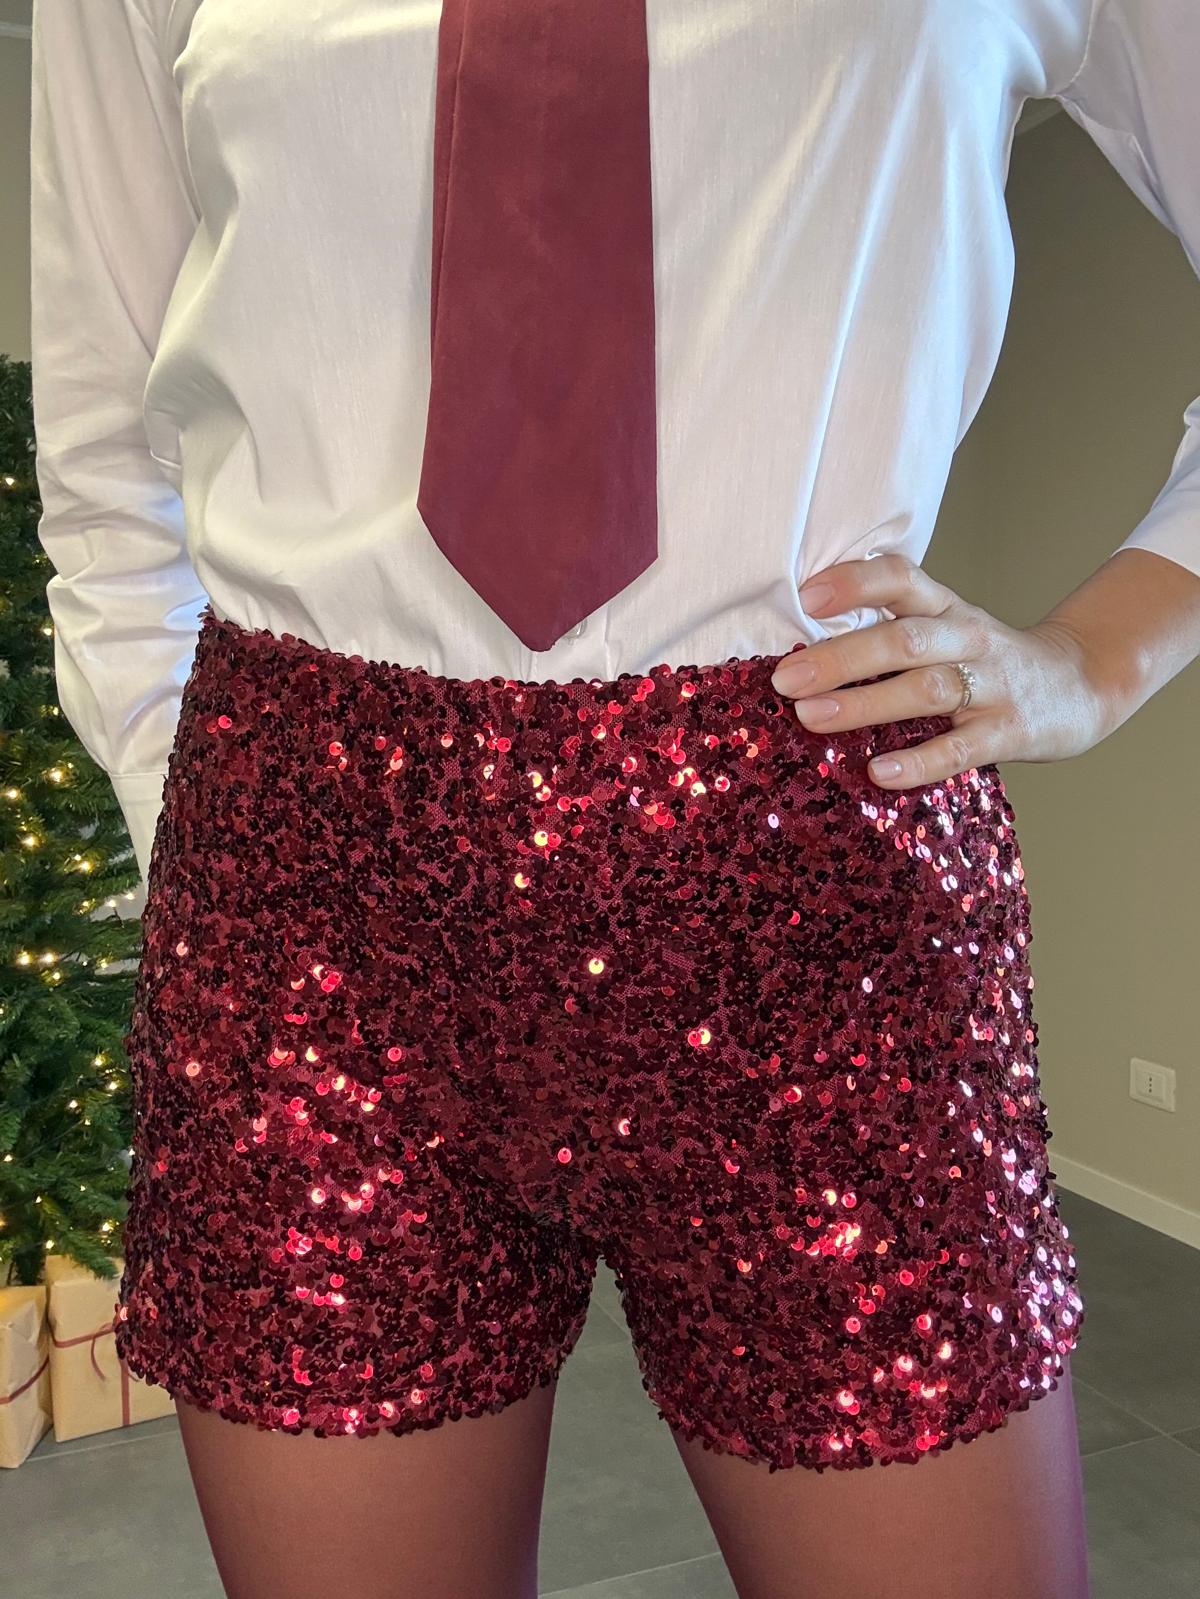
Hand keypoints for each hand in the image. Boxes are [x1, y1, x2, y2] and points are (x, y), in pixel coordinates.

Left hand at [770, 554, 1111, 788]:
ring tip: (811, 717)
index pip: (901, 578)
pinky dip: (919, 761)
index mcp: (945, 607)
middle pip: (903, 639)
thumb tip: (800, 653)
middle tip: (785, 679)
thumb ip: (888, 630)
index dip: (855, 582)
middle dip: (840, 658)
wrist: (1082, 683)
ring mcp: (991, 684)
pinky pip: (961, 747)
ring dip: (865, 703)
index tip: (808, 596)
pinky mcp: (1010, 730)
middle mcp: (966, 637)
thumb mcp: (944, 629)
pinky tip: (880, 773)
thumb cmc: (987, 661)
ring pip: (925, 688)